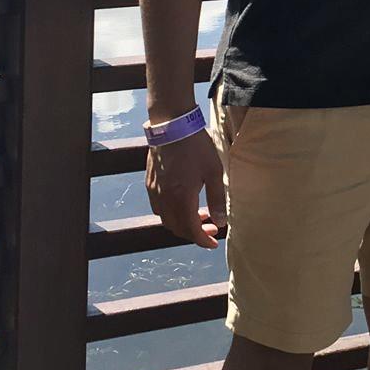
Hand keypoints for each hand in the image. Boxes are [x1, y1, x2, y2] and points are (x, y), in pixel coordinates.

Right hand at [145, 128, 226, 248]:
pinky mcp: (149, 183)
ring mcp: (154, 191)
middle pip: (177, 228)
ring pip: (166, 219)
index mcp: (181, 199)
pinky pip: (158, 208)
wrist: (171, 126)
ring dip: (182, 223)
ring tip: (200, 215)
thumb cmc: (196, 147)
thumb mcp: (214, 171)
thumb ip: (217, 198)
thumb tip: (220, 222)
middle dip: (194, 233)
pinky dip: (172, 213)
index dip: (202, 240)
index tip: (213, 243)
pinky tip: (183, 203)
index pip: (191, 230)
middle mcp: (164, 199)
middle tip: (211, 229)